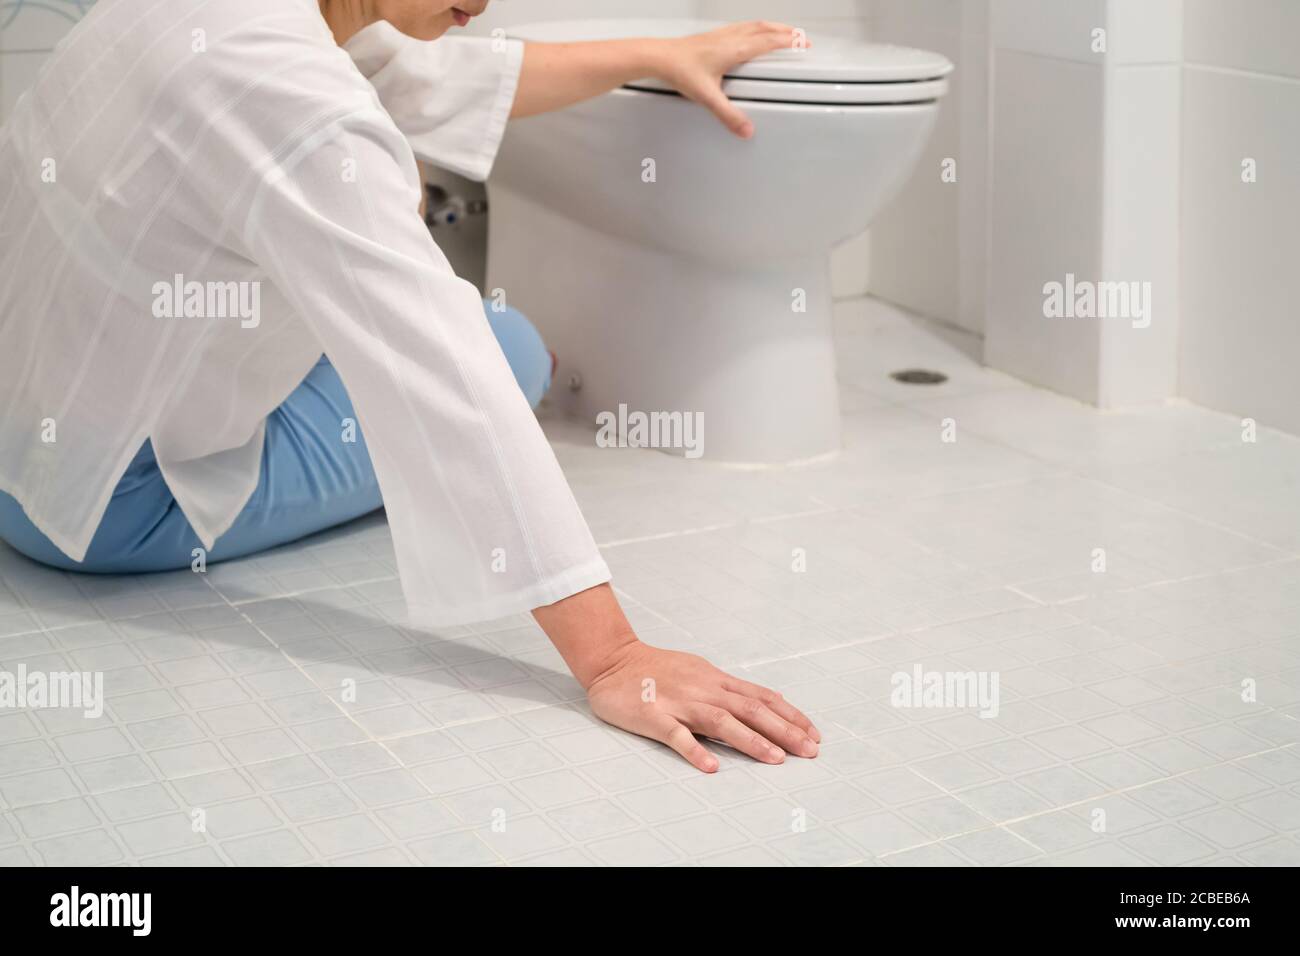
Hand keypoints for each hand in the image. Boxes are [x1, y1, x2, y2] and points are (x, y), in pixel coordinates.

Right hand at [585, 640, 820, 771]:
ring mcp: (679, 702)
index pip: (761, 697)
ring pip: (721, 721)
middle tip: (809, 751)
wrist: (613, 660)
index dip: (790, 715)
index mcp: (715, 680)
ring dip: (751, 740)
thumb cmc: (657, 669)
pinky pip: (676, 735)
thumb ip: (728, 690)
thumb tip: (764, 701)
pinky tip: (711, 767)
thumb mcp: (699, 672)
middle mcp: (704, 689)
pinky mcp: (653, 716)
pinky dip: (694, 750)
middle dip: (784, 730)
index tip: (813, 734)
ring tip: (775, 759)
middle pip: (750, 709)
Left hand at [655, 21, 807, 138]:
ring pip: (752, 25)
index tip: (804, 43)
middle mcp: (730, 38)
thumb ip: (728, 115)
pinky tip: (749, 34)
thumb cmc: (680, 71)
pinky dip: (753, 28)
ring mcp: (720, 35)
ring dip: (770, 27)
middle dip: (785, 31)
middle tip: (799, 35)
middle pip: (764, 28)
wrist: (659, 57)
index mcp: (735, 49)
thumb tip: (746, 130)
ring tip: (780, 31)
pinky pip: (740, 27)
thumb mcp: (708, 97)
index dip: (789, 41)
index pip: (769, 42)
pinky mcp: (711, 36)